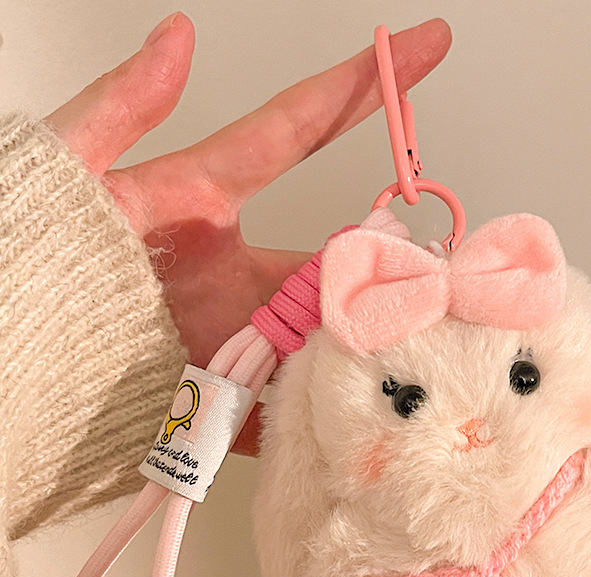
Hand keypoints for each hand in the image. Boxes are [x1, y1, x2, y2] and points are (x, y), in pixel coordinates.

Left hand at [45, 12, 451, 455]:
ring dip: (365, 340)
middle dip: (387, 260)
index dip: (359, 86)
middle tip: (441, 271)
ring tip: (420, 346)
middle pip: (331, 259)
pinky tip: (366, 417)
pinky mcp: (225, 398)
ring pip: (321, 335)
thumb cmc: (32, 263)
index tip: (426, 42)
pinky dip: (321, 414)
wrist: (17, 364)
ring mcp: (235, 336)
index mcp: (203, 204)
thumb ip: (121, 107)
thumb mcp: (68, 173)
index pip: (296, 132)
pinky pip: (283, 407)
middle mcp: (232, 271)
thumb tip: (179, 35)